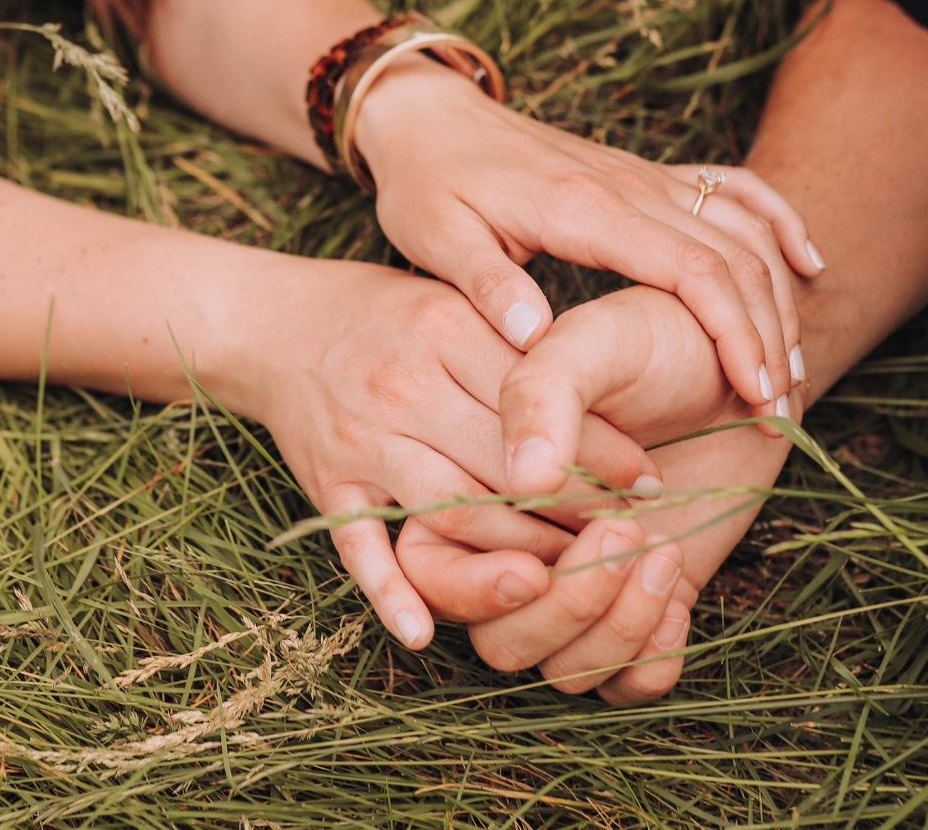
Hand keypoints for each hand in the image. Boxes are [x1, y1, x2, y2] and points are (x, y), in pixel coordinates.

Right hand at [233, 261, 666, 647]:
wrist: (275, 322)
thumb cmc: (385, 311)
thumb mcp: (454, 295)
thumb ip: (514, 331)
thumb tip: (596, 383)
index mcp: (443, 328)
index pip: (536, 400)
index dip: (601, 446)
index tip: (652, 480)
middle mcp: (402, 383)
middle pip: (502, 463)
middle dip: (574, 511)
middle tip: (627, 542)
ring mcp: (360, 438)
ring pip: (449, 511)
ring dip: (512, 555)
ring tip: (567, 578)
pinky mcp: (326, 483)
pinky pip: (359, 545)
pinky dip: (389, 592)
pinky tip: (424, 632)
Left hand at [353, 57, 823, 461]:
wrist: (429, 118)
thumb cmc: (426, 184)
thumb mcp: (436, 238)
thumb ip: (488, 285)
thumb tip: (538, 342)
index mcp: (584, 208)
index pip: (690, 270)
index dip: (734, 333)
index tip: (758, 393)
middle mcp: (627, 185)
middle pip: (732, 255)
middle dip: (769, 331)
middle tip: (784, 406)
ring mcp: (640, 174)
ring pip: (741, 227)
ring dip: (778, 293)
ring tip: (795, 365)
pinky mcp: (640, 174)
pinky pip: (729, 187)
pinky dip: (775, 220)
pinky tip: (805, 262)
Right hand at [394, 284, 801, 700]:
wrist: (740, 365)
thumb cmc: (651, 342)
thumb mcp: (592, 346)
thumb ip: (542, 397)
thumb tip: (524, 481)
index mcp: (470, 477)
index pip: (438, 556)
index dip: (485, 568)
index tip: (546, 553)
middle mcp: (513, 540)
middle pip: (487, 628)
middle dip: (557, 602)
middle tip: (623, 532)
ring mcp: (570, 579)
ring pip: (548, 666)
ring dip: (607, 626)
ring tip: (659, 550)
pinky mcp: (630, 611)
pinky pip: (616, 685)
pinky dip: (646, 661)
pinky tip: (676, 604)